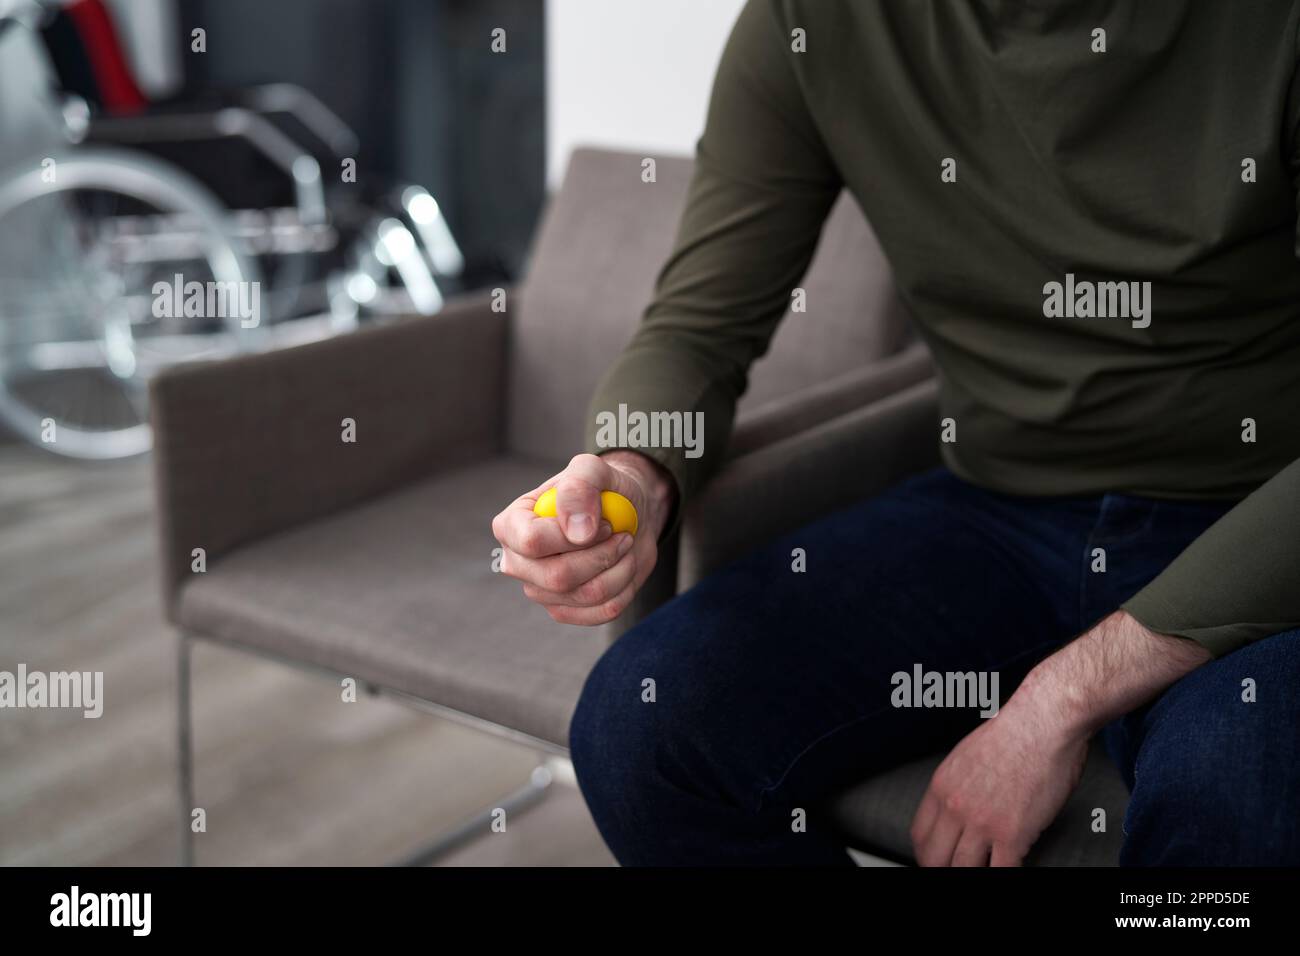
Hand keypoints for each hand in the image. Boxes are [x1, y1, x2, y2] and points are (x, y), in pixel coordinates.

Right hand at [492, 451, 674, 624]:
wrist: (626, 515)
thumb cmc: (603, 490)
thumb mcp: (594, 470)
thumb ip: (579, 487)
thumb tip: (576, 531)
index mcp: (511, 525)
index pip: (532, 542)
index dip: (573, 536)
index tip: (603, 523)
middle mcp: (518, 562)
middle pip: (558, 577)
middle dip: (602, 555)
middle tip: (621, 535)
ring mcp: (540, 590)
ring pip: (585, 595)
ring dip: (620, 569)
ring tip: (624, 545)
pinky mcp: (565, 610)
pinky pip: (601, 612)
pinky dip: (625, 588)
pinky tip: (623, 566)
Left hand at [909, 685, 1089, 866]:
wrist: (1043, 722)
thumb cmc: (1016, 732)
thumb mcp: (967, 755)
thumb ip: (959, 784)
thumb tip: (960, 808)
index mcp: (942, 785)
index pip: (919, 834)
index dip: (926, 853)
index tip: (934, 859)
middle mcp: (955, 806)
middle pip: (934, 858)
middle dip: (942, 869)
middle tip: (956, 870)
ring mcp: (982, 822)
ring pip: (962, 869)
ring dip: (972, 873)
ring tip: (984, 869)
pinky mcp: (1012, 834)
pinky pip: (1001, 871)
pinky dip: (1003, 874)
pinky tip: (1009, 867)